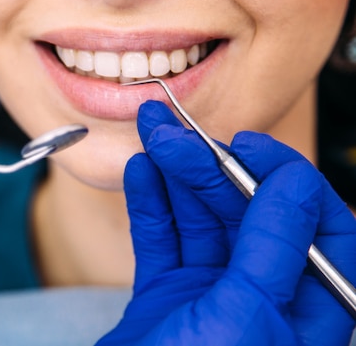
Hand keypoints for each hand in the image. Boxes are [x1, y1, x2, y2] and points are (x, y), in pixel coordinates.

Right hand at [97, 101, 355, 345]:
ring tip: (151, 138)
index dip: (281, 177)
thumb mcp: (244, 321)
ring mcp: (212, 295)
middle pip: (245, 214)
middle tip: (170, 131)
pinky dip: (151, 206)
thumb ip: (273, 251)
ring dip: (174, 177)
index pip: (312, 225)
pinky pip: (162, 241)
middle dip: (207, 167)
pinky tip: (140, 173)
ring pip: (199, 222)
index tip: (242, 144)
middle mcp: (263, 297)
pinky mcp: (168, 297)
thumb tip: (294, 183)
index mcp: (305, 310)